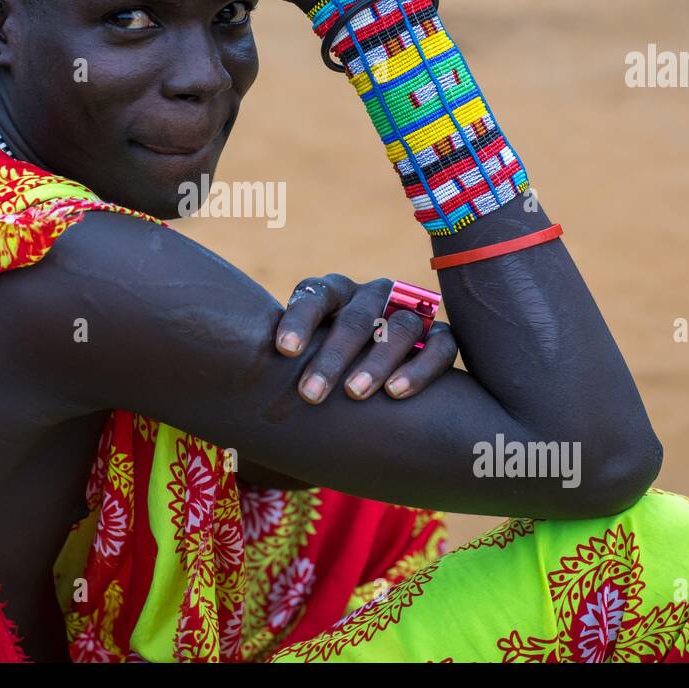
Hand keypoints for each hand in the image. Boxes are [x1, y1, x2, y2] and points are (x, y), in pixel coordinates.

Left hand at [276, 274, 457, 403]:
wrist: (386, 371)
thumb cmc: (328, 364)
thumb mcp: (307, 353)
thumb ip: (290, 357)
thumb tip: (247, 389)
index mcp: (336, 293)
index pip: (315, 294)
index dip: (300, 320)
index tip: (284, 351)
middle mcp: (374, 295)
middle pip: (356, 317)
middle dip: (332, 357)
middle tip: (310, 394)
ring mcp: (411, 311)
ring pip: (402, 327)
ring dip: (376, 360)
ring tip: (355, 393)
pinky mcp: (441, 335)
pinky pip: (441, 346)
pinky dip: (419, 369)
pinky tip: (395, 393)